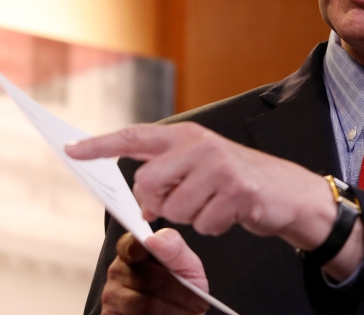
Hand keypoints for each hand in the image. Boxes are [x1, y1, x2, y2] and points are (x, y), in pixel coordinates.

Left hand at [66, 122, 363, 279]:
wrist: (289, 192)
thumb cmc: (241, 181)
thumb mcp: (203, 167)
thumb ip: (169, 175)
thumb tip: (141, 202)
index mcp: (188, 136)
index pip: (136, 137)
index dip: (102, 144)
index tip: (74, 150)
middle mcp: (201, 145)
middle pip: (148, 183)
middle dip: (159, 203)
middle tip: (185, 200)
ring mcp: (219, 167)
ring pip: (175, 210)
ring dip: (192, 217)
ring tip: (216, 203)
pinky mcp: (236, 190)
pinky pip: (203, 224)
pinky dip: (215, 226)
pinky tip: (231, 212)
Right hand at [102, 229, 207, 314]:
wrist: (181, 311)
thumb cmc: (181, 285)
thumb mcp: (186, 264)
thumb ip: (174, 247)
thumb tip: (154, 240)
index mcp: (133, 248)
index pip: (136, 246)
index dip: (159, 257)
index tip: (179, 269)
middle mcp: (117, 270)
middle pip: (149, 280)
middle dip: (180, 293)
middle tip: (199, 303)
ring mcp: (111, 295)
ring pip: (144, 304)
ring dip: (173, 312)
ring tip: (190, 313)